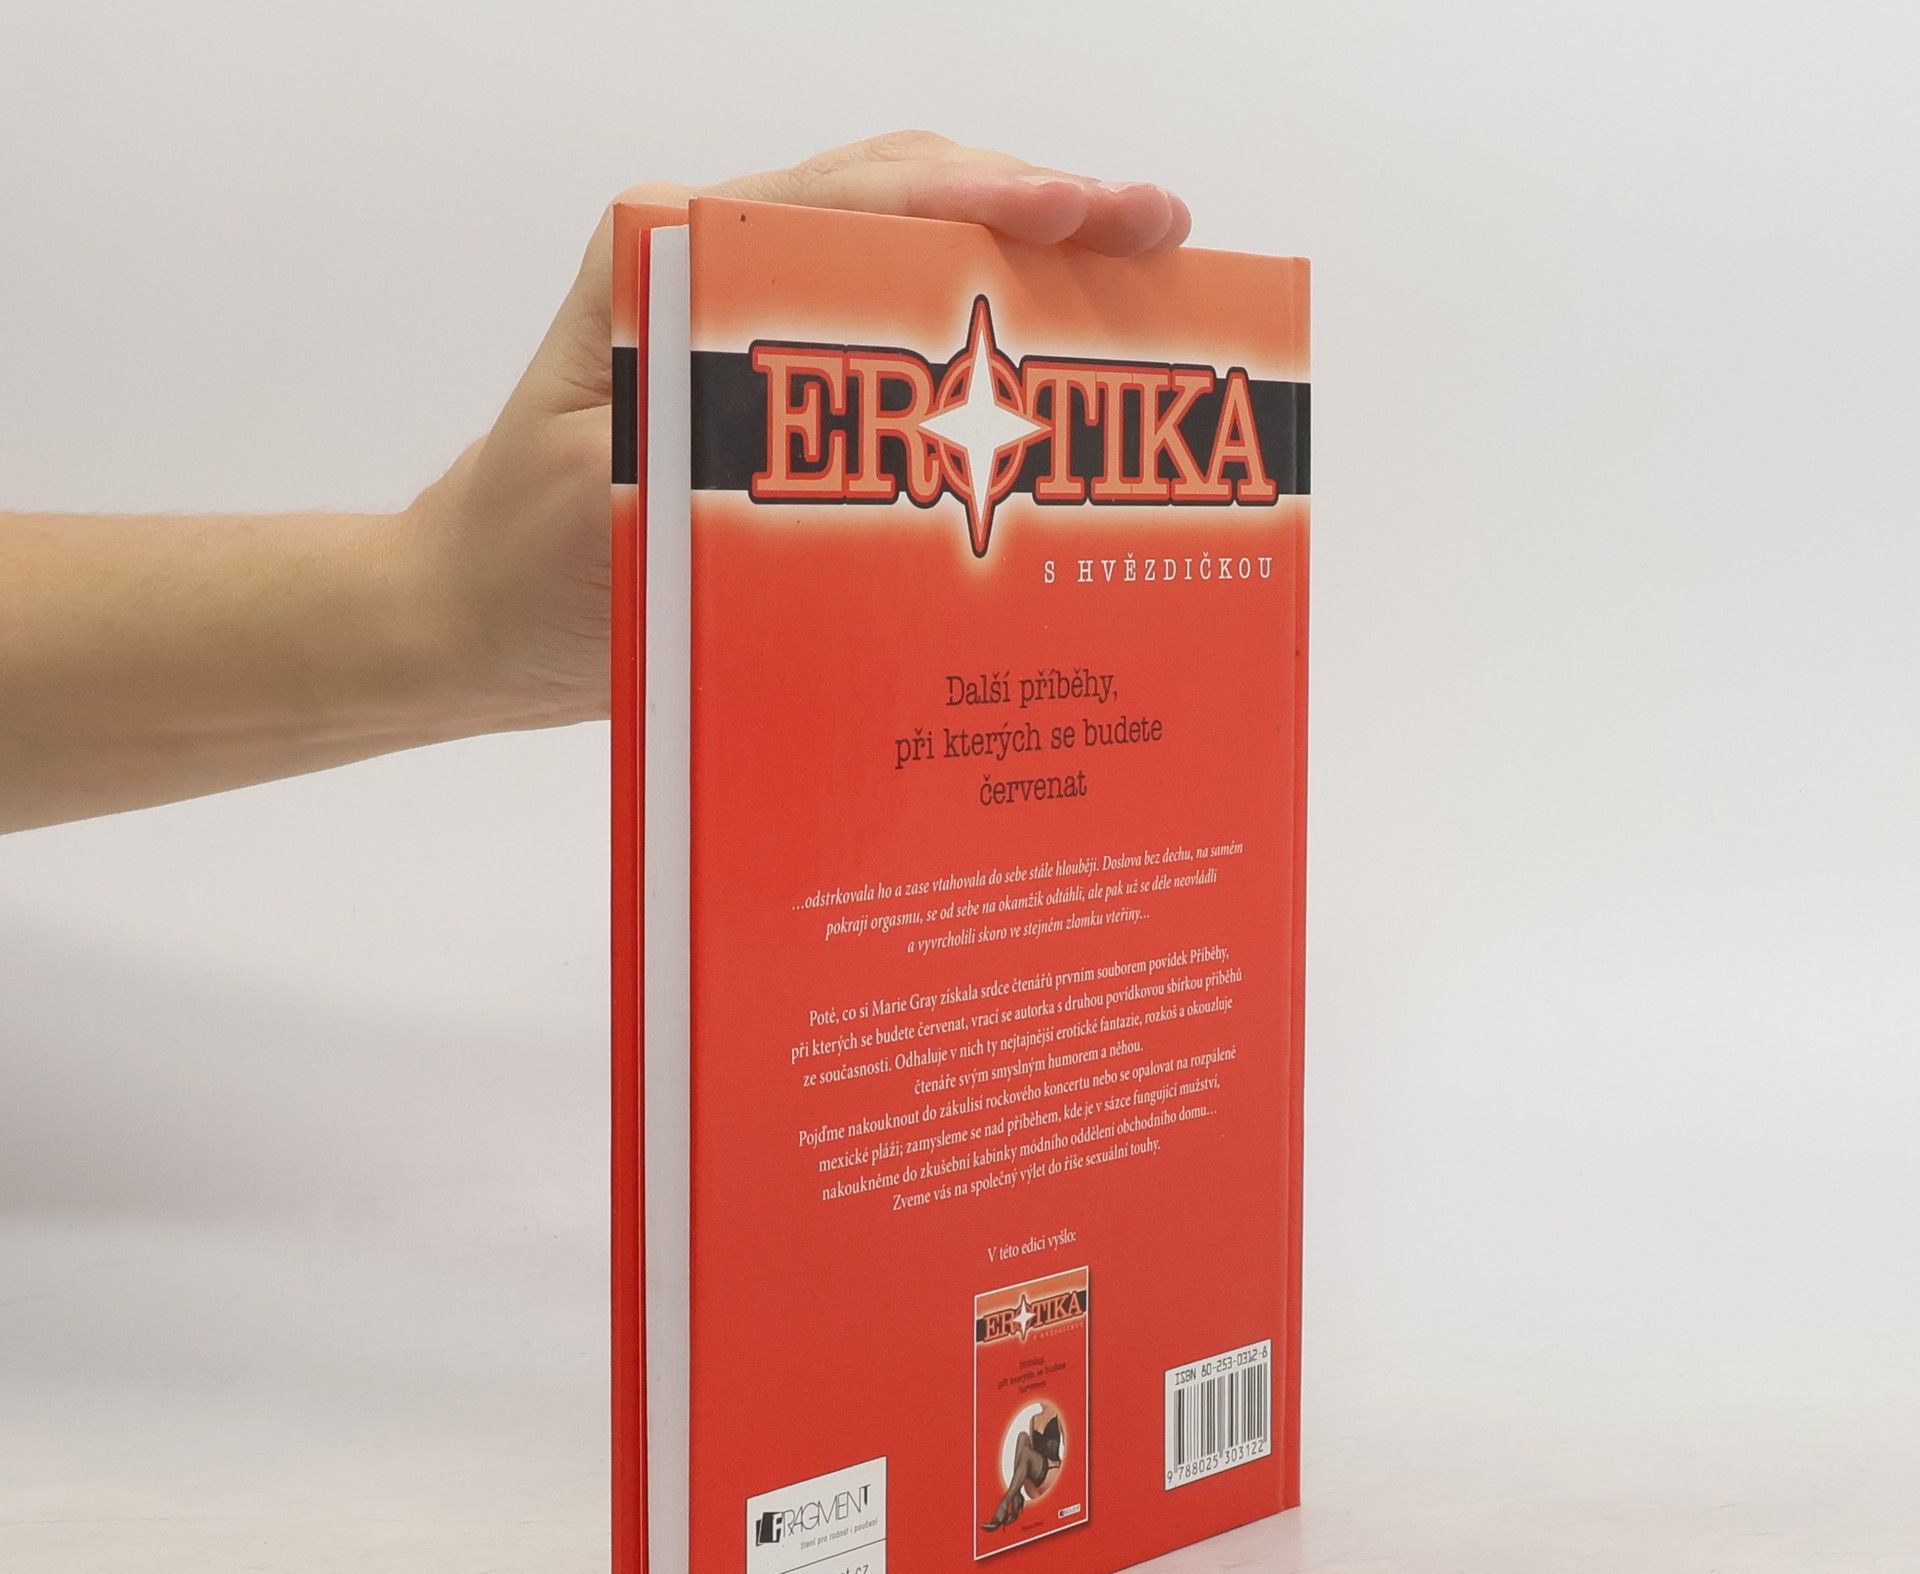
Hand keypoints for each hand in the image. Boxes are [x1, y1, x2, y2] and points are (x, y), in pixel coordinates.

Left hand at [406, 132, 1193, 729]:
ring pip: (910, 259)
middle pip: (903, 205)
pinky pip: (894, 343)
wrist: (471, 623)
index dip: (984, 198)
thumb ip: (719, 453)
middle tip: (1161, 234)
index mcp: (668, 259)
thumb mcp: (611, 513)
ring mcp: (750, 327)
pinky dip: (980, 345)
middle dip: (1040, 212)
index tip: (1088, 212)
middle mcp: (716, 269)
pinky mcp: (775, 396)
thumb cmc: (523, 569)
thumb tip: (872, 436)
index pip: (852, 198)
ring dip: (1027, 270)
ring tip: (1143, 280)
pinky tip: (1059, 364)